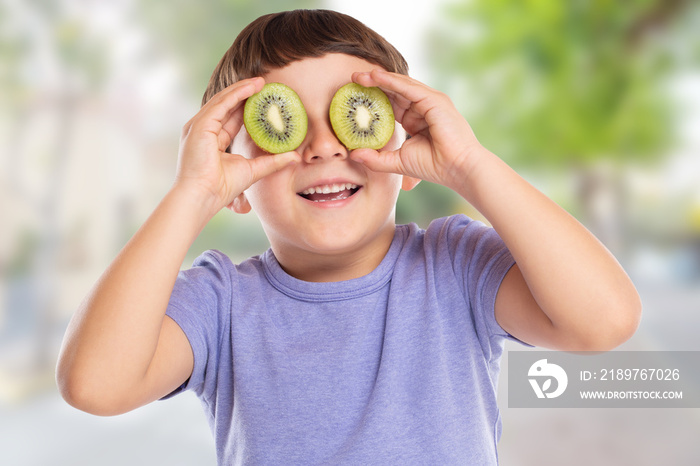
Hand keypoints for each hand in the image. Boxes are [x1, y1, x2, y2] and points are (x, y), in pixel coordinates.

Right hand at [175, 77, 300, 214]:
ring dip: (242, 89)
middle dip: (245, 94)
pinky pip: (221, 104)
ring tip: (261, 82)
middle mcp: (203, 131)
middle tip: (265, 85)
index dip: (247, 108)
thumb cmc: (221, 188)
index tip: (264, 100)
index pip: (231, 118)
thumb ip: (272, 161)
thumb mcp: (253, 170)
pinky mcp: (199, 126)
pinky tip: (251, 88)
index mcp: (212, 140)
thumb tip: (294, 156)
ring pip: (223, 101)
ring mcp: (199, 127)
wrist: (203, 197)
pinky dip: (236, 94)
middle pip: (226, 106)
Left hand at [350, 70, 483, 190]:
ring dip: (379, 78)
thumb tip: (353, 155)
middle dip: (373, 83)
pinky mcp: (435, 100)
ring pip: (401, 85)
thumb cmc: (434, 166)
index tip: (354, 95)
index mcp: (416, 119)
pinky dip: (391, 81)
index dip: (374, 97)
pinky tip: (375, 77)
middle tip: (352, 78)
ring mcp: (430, 102)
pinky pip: (408, 88)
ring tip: (359, 75)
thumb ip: (376, 158)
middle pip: (395, 90)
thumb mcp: (397, 162)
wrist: (457, 169)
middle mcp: (423, 107)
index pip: (392, 103)